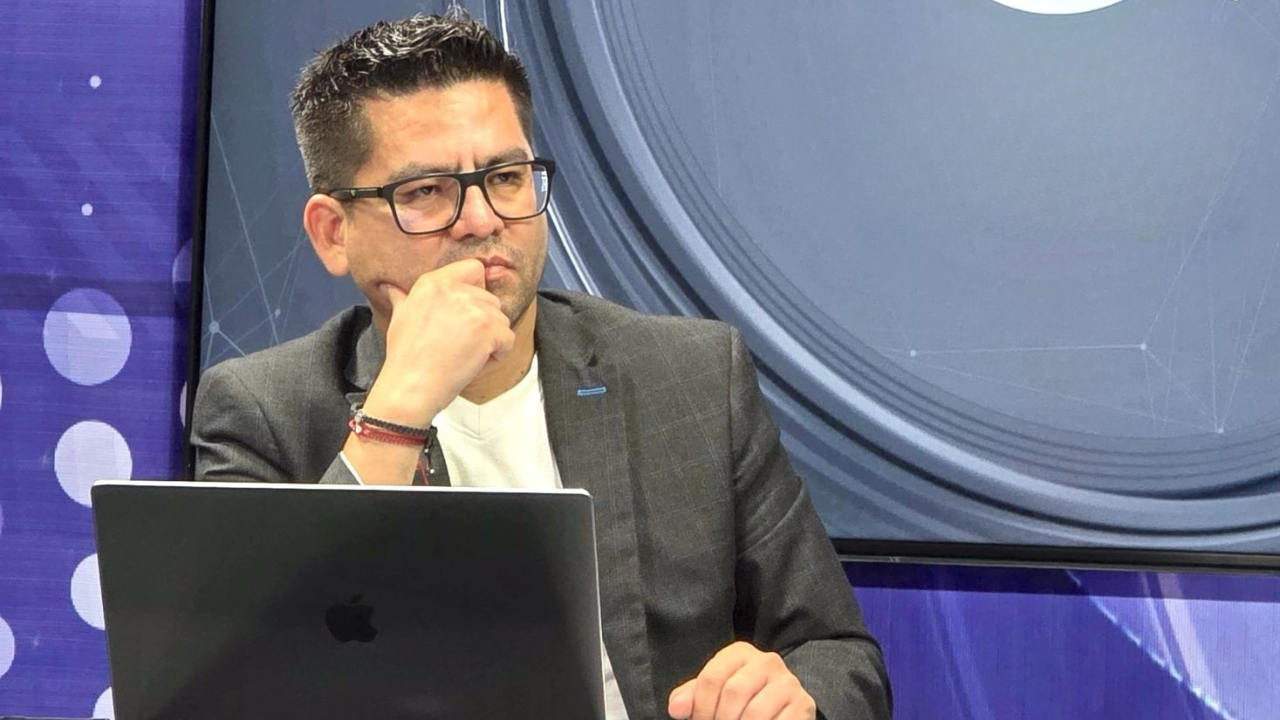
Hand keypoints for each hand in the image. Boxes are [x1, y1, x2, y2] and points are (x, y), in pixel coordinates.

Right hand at [366, 259, 514, 424]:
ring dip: (490, 341)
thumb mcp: (399, 318)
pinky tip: (472, 363)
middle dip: (483, 323)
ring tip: (463, 355)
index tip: (466, 312)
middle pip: (491, 300)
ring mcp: (474, 309)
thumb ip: (403, 299)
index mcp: (434, 283)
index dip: (477, 290)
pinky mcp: (489, 329)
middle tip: (458, 344)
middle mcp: (455, 290)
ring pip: (502, 321)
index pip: (473, 269)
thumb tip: (391, 289)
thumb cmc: (405, 358)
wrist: (410, 386)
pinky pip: (508, 340)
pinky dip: (496, 356)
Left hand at [668, 642, 815, 719]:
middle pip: (733, 692)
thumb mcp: (714, 695)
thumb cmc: (740, 703)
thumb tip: (677, 709)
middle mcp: (767, 661)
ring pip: (755, 712)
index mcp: (741, 653)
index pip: (712, 677)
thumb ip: (692, 697)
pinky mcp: (803, 705)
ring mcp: (788, 683)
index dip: (701, 706)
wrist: (779, 711)